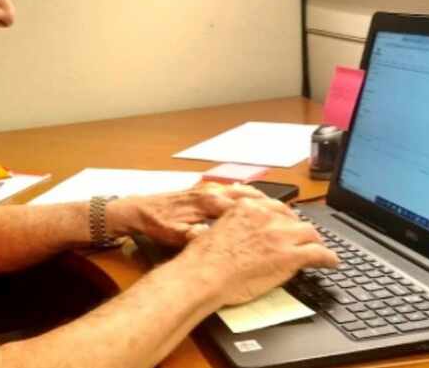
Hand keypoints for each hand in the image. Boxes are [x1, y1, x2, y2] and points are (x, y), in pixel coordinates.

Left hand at [105, 182, 267, 246]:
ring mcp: (208, 189)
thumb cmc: (156, 223)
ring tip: (280, 208)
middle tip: (288, 215)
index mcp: (206, 202)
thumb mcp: (174, 235)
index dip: (261, 215)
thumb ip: (194, 236)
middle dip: (268, 204)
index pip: (240, 206)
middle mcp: (210, 192)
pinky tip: (256, 199)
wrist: (139, 209)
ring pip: (242, 191)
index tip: (279, 224)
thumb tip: (211, 239)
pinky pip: (233, 190)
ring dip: (261, 198)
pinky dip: (247, 194)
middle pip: (246, 195)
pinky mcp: (205, 191)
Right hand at [177, 196, 338, 305]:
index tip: (287, 223)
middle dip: (300, 228)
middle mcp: (266, 216)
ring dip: (315, 241)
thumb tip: (233, 228)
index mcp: (247, 207)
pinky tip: (332, 262)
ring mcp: (280, 236)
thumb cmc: (203, 258)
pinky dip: (329, 258)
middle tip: (303, 237)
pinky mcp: (289, 256)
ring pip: (310, 232)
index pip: (275, 207)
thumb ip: (230, 223)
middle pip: (294, 218)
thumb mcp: (214, 229)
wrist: (205, 274)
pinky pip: (318, 253)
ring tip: (319, 248)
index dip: (284, 218)